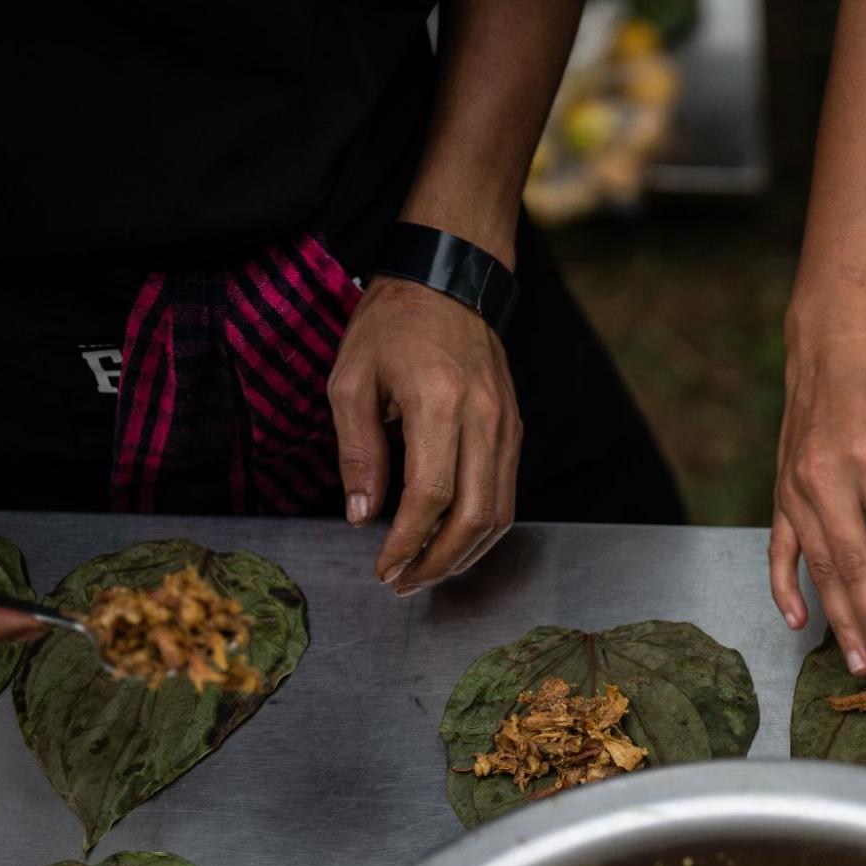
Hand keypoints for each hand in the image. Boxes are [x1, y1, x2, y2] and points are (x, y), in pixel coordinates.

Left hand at [329, 276, 520, 595]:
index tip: (383, 568)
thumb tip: (363, 517)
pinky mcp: (514, 427)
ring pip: (501, 513)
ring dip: (464, 553)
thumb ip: (358, 451)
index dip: (407, 543)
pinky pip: (506, 493)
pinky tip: (451, 539)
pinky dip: (481, 528)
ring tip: (427, 571)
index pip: (431, 495)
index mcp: (440, 402)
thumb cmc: (391, 325)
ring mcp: (507, 424)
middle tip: (404, 583)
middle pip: (476, 516)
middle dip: (439, 562)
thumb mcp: (350, 381)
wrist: (449, 281)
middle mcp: (484, 417)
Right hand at [770, 328, 865, 675]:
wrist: (829, 352)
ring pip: (818, 567)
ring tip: (859, 662)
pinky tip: (800, 624)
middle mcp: (829, 478)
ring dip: (839, 619)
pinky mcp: (780, 496)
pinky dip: (784, 590)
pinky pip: (779, 552)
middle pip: (853, 563)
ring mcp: (797, 490)